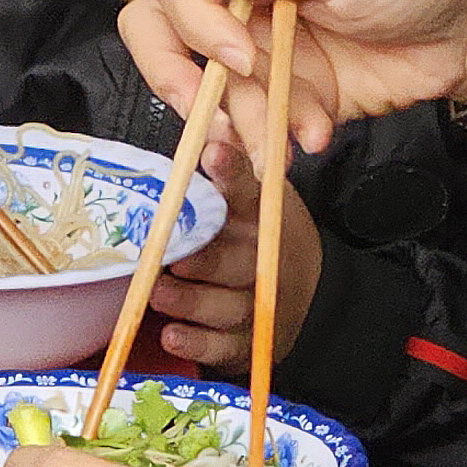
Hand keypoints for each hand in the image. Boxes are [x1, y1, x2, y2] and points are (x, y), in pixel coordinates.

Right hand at [119, 0, 466, 156]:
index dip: (192, 20)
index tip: (238, 51)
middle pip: (162, 33)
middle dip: (178, 78)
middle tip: (214, 110)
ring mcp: (262, 49)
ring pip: (212, 94)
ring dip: (245, 123)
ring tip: (287, 143)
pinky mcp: (287, 95)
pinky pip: (253, 124)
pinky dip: (273, 141)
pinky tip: (308, 144)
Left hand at [149, 139, 321, 370]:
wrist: (306, 295)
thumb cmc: (262, 235)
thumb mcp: (254, 195)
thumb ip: (229, 166)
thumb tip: (208, 119)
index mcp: (263, 215)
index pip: (251, 189)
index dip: (232, 173)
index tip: (214, 155)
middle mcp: (263, 259)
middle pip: (240, 260)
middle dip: (207, 259)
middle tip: (173, 255)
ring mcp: (256, 304)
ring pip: (227, 305)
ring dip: (192, 301)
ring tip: (159, 293)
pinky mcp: (246, 342)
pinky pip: (223, 347)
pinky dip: (197, 343)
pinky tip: (172, 335)